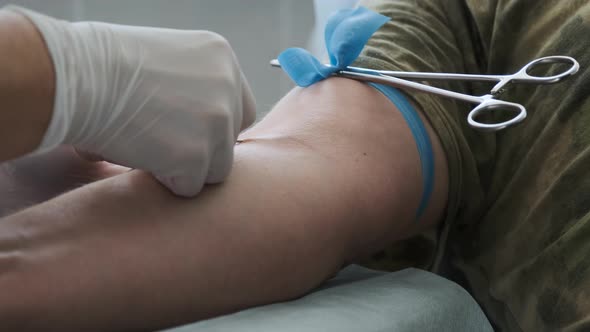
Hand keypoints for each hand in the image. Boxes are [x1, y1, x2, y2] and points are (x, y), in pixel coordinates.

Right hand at [11, 6, 255, 195]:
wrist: (78, 79)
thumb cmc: (104, 66)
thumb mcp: (164, 60)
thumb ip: (192, 88)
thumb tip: (194, 125)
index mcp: (222, 59)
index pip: (241, 109)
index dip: (215, 126)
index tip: (190, 132)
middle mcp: (228, 90)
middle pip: (231, 141)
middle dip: (203, 150)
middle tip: (167, 145)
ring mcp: (216, 124)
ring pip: (216, 169)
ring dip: (186, 169)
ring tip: (150, 151)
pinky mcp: (196, 158)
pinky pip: (190, 187)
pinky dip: (166, 182)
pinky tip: (142, 160)